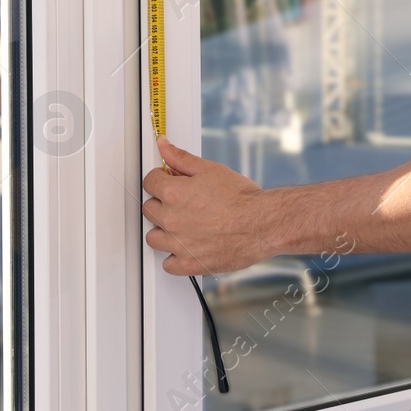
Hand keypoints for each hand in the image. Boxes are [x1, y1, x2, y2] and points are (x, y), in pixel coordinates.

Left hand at [142, 135, 272, 274]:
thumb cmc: (242, 199)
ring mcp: (179, 244)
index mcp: (174, 194)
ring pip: (153, 237)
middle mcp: (172, 220)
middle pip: (149, 209)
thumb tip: (164, 147)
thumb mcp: (210, 170)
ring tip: (182, 225)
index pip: (149, 182)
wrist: (262, 223)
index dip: (160, 179)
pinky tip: (185, 247)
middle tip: (181, 203)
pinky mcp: (190, 264)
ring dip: (163, 231)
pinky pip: (167, 264)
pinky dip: (174, 257)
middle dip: (162, 203)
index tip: (168, 182)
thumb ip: (181, 159)